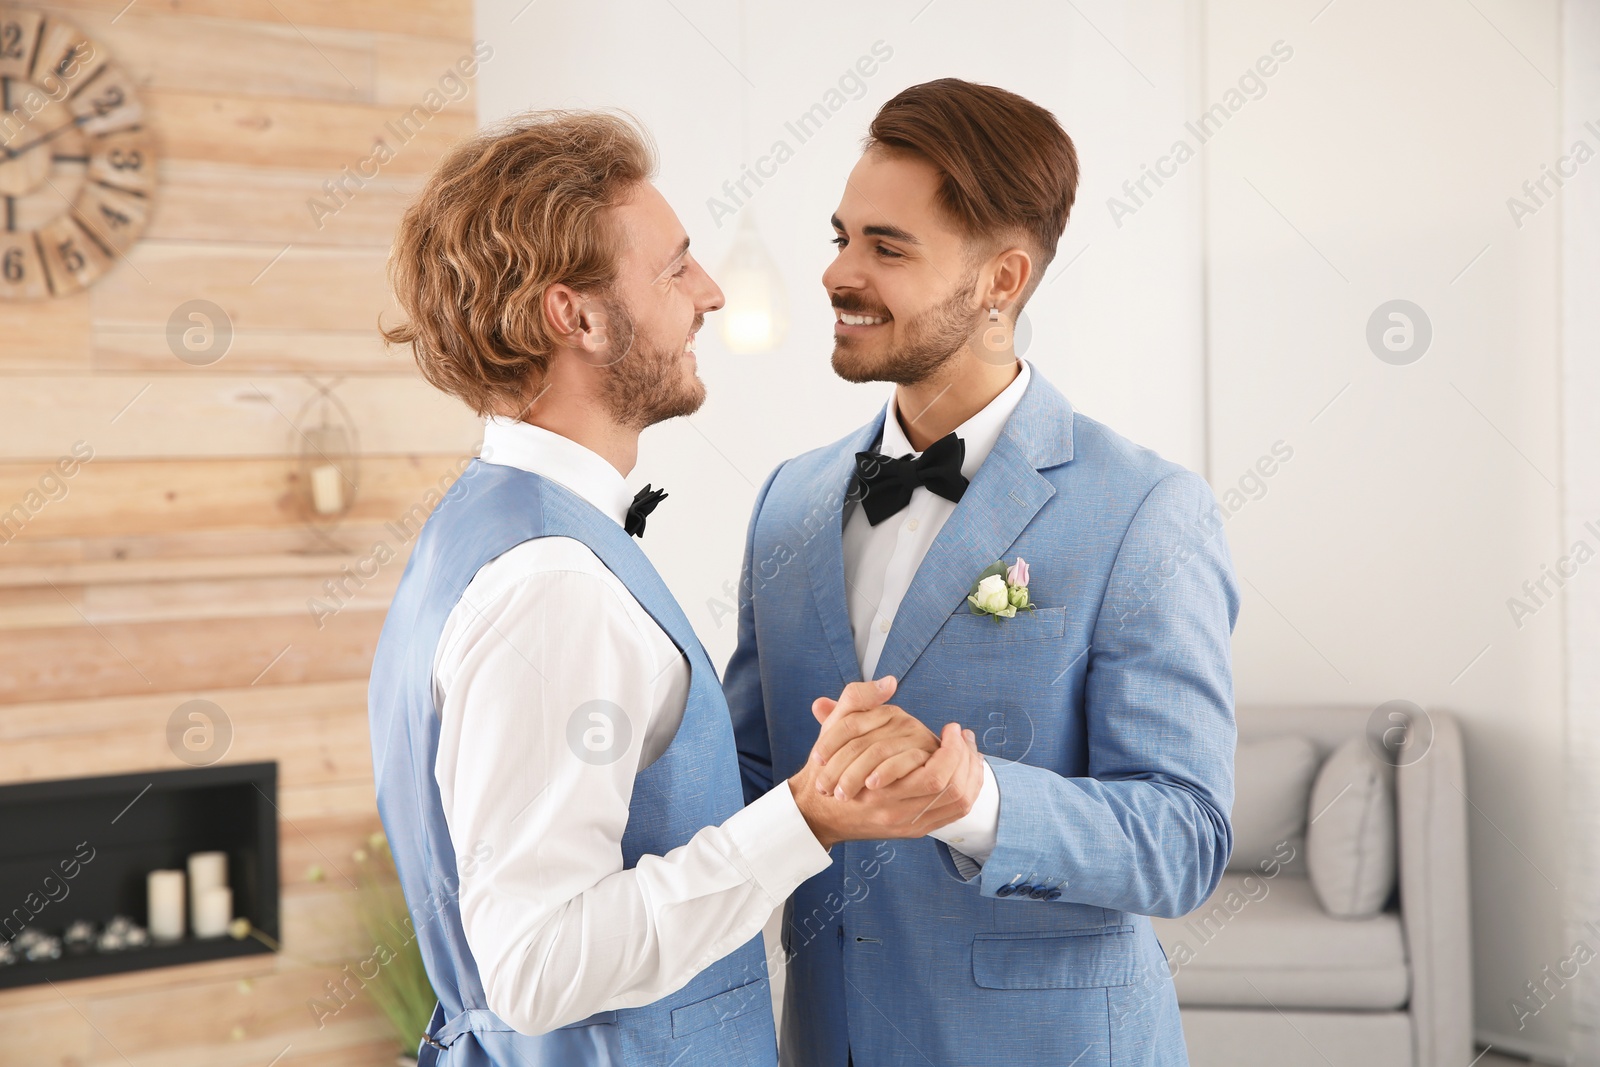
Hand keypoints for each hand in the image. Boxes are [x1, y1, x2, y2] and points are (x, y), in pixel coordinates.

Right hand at [787, 678, 984, 848]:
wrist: (816, 810)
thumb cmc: (827, 767)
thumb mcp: (835, 728)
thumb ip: (859, 699)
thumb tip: (889, 682)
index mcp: (881, 788)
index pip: (937, 774)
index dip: (953, 747)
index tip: (952, 727)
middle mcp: (896, 811)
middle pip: (952, 790)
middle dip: (967, 759)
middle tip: (964, 736)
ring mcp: (907, 823)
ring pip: (957, 803)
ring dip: (971, 774)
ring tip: (970, 750)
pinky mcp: (914, 830)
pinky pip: (953, 814)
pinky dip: (966, 790)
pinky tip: (966, 771)